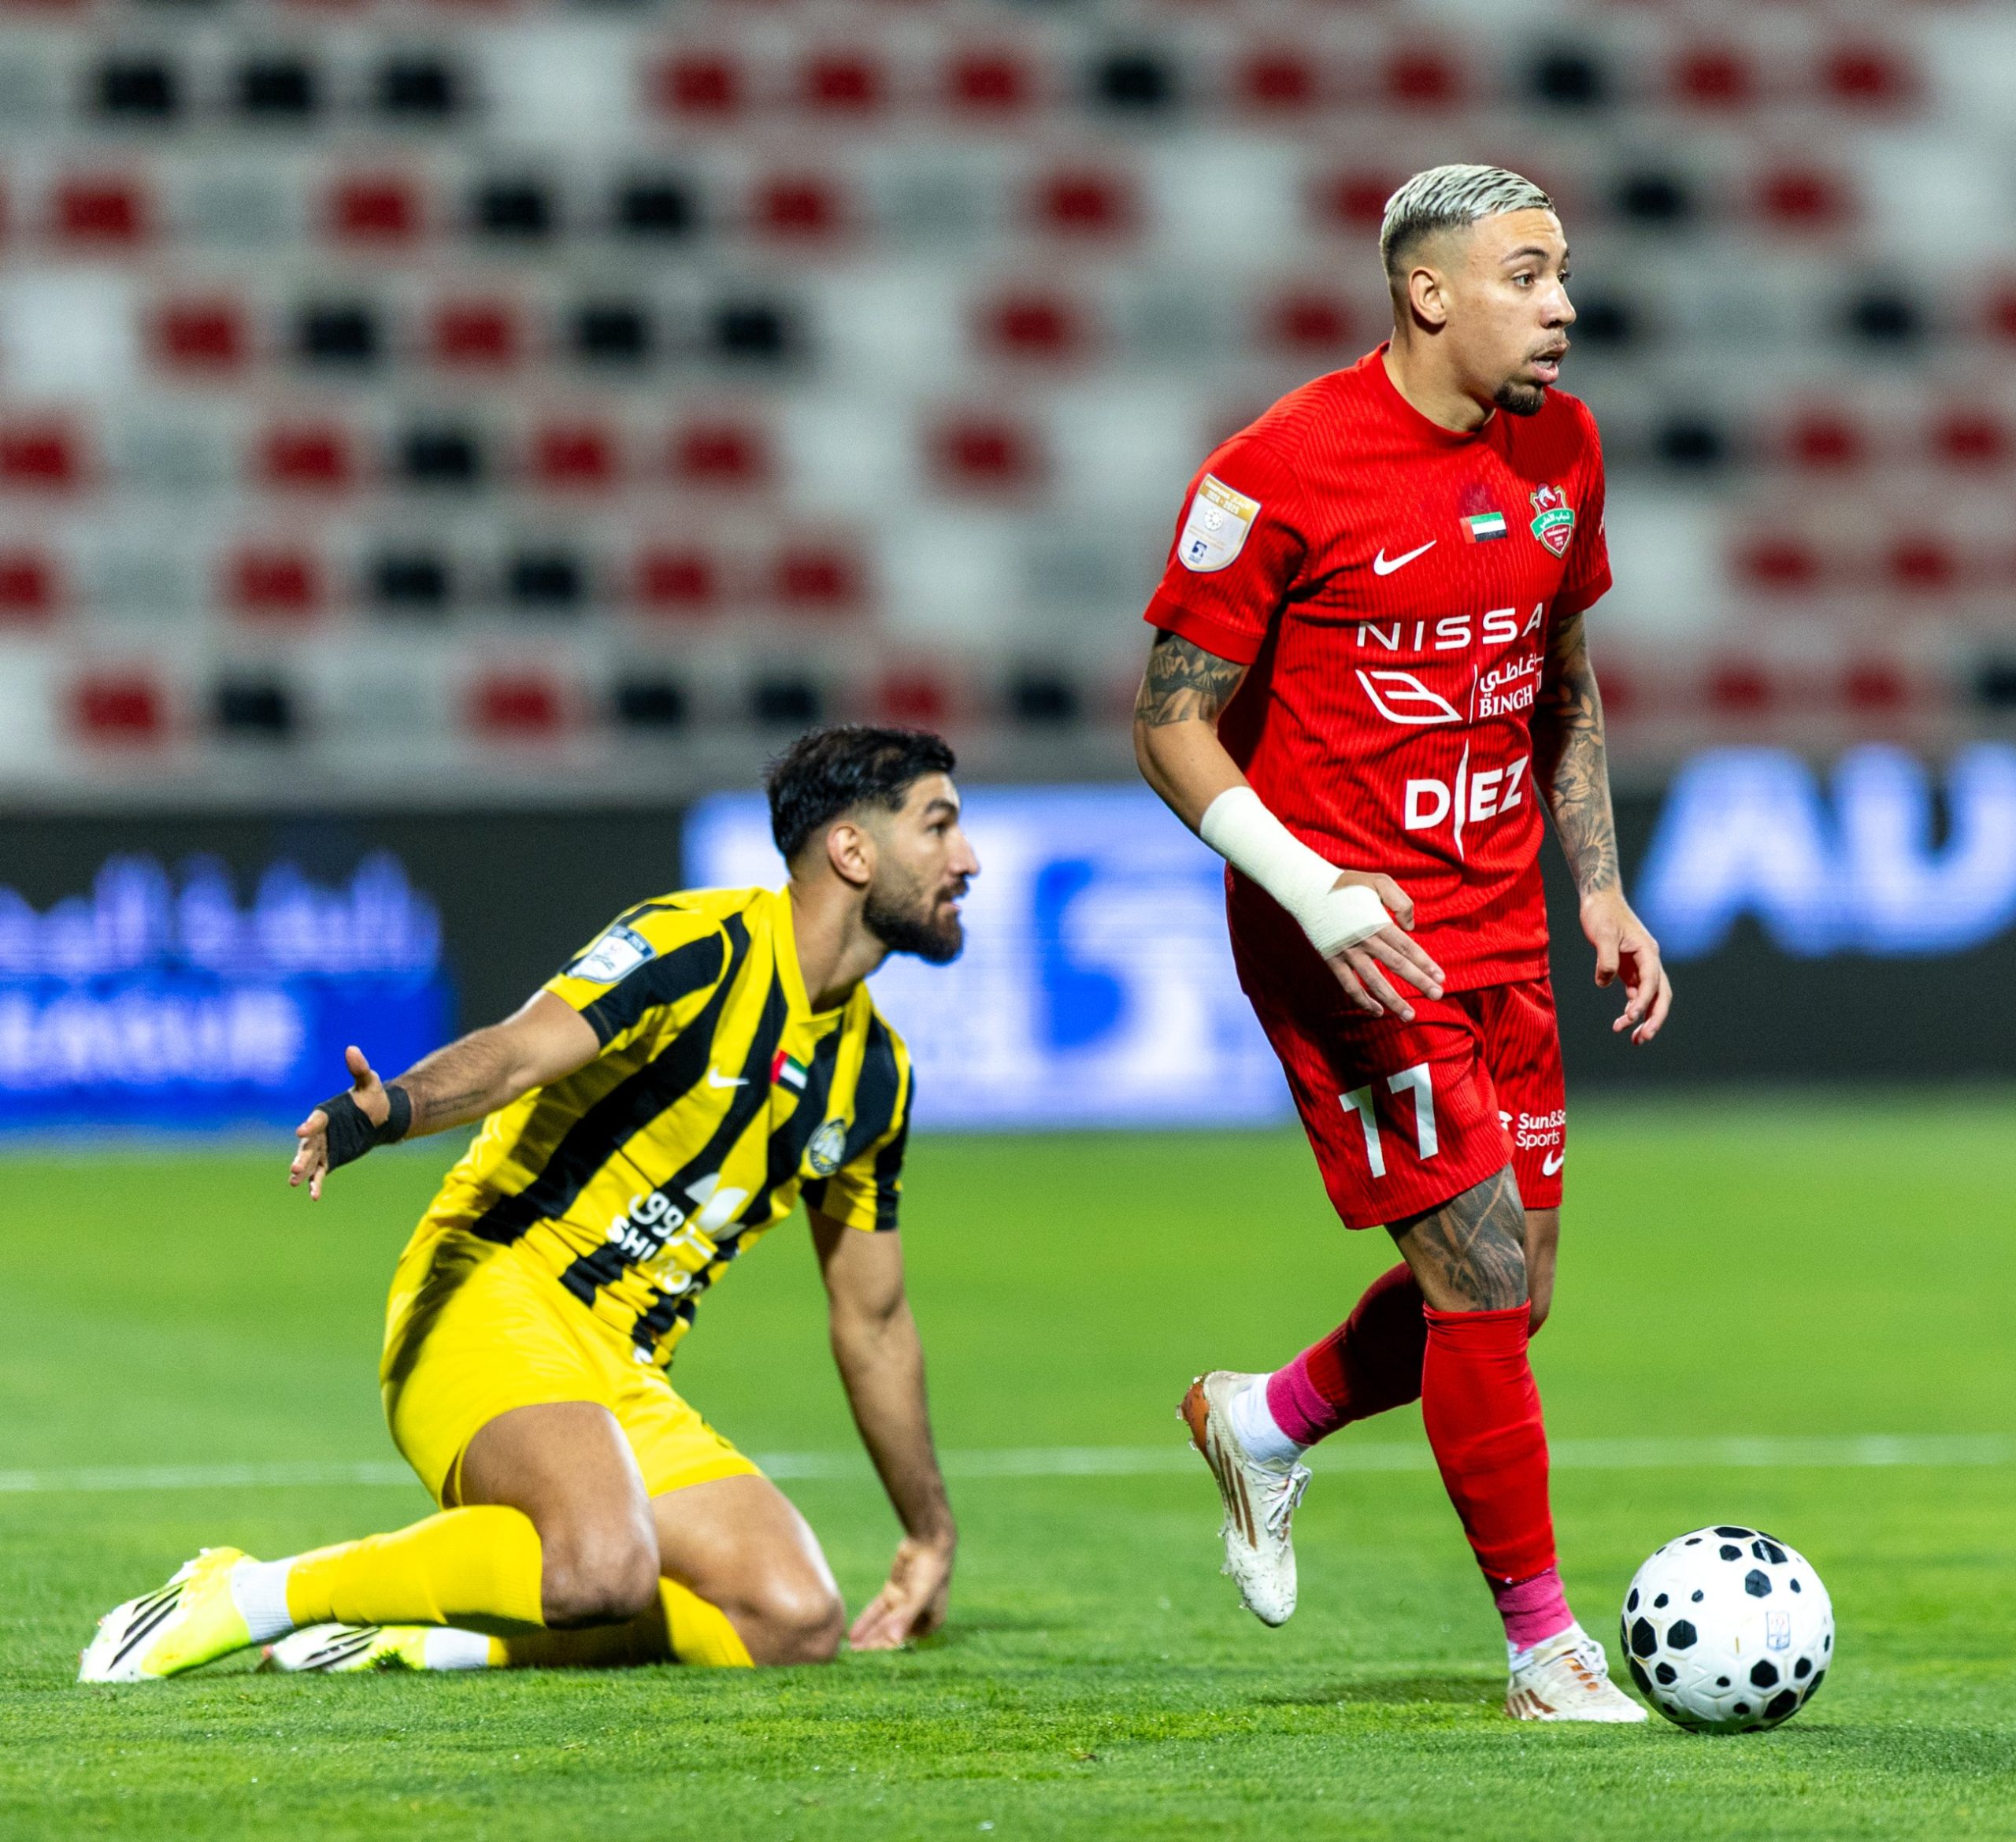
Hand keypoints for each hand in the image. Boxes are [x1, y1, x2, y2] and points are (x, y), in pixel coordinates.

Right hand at [289, 1045, 386, 1200]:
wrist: (379, 1116)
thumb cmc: (372, 1097)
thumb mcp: (369, 1082)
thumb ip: (359, 1069)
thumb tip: (352, 1049)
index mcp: (326, 1113)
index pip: (316, 1120)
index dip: (309, 1126)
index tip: (302, 1131)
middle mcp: (319, 1132)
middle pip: (308, 1145)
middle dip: (301, 1156)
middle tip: (294, 1169)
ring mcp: (323, 1147)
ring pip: (310, 1160)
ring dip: (302, 1171)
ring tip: (294, 1182)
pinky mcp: (330, 1159)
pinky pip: (320, 1173)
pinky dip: (316, 1183)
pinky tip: (314, 1196)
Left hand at [848, 1532, 954, 1650]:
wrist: (929, 1540)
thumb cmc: (931, 1571)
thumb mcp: (919, 1596)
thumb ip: (905, 1618)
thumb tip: (894, 1640)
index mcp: (930, 1621)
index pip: (904, 1639)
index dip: (887, 1647)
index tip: (870, 1655)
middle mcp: (917, 1615)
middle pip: (892, 1632)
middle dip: (874, 1642)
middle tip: (855, 1652)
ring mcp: (904, 1603)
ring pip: (882, 1621)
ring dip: (868, 1632)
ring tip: (851, 1644)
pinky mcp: (893, 1591)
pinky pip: (877, 1609)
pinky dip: (867, 1619)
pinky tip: (854, 1630)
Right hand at [1323, 873, 1444, 1022]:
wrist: (1308, 890)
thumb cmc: (1348, 885)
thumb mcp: (1379, 882)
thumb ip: (1401, 902)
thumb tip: (1410, 928)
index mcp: (1378, 922)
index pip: (1407, 946)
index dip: (1425, 963)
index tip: (1440, 977)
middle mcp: (1365, 940)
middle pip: (1396, 965)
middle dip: (1419, 981)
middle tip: (1437, 996)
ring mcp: (1348, 952)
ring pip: (1374, 981)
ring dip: (1393, 1000)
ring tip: (1410, 1015)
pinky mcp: (1333, 960)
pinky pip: (1349, 986)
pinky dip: (1363, 1001)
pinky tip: (1378, 1011)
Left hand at [1581, 887, 1671, 1045]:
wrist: (1599, 898)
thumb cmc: (1601, 912)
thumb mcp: (1602, 933)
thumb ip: (1606, 958)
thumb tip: (1605, 982)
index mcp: (1647, 951)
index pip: (1651, 982)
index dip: (1643, 1002)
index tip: (1630, 1018)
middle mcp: (1649, 959)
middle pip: (1661, 994)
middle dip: (1654, 1018)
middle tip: (1642, 1040)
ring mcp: (1641, 964)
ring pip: (1651, 996)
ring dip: (1645, 1017)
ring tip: (1634, 1039)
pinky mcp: (1630, 967)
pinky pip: (1637, 991)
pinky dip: (1634, 1007)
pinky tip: (1626, 1021)